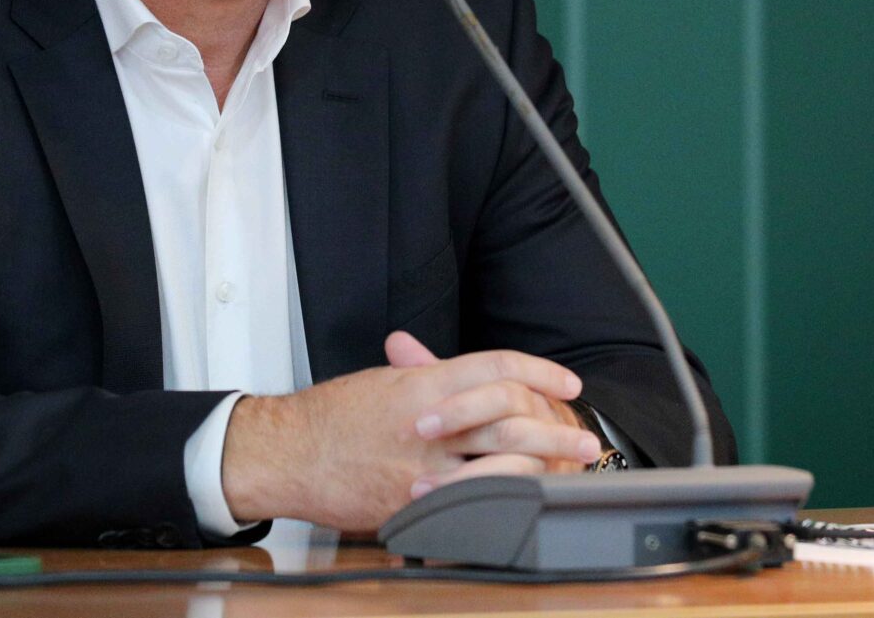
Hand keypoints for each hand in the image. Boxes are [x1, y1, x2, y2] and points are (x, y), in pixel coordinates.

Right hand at [219, 331, 602, 531]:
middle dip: (555, 428)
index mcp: (424, 383)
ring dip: (543, 469)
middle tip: (585, 437)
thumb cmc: (328, 417)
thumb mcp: (382, 384)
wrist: (287, 452)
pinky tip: (524, 507)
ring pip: (498, 464)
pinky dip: (500, 504)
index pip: (496, 367)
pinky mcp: (413, 502)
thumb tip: (455, 373)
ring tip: (570, 474)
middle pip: (509, 416)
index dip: (538, 371)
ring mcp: (423, 465)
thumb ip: (424, 378)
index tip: (566, 381)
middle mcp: (429, 420)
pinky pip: (468, 503)